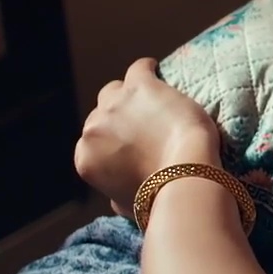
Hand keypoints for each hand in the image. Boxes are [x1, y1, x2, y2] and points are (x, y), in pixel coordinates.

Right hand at [74, 57, 220, 212]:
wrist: (186, 176)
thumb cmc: (160, 198)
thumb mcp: (126, 205)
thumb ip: (115, 193)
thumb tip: (115, 195)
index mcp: (86, 157)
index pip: (93, 141)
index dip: (112, 140)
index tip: (129, 141)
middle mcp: (93, 128)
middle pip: (102, 114)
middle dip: (118, 118)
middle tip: (142, 122)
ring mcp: (115, 105)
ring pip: (115, 90)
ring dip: (128, 93)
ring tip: (147, 95)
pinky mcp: (141, 87)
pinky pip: (139, 68)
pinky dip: (147, 68)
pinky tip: (156, 69)